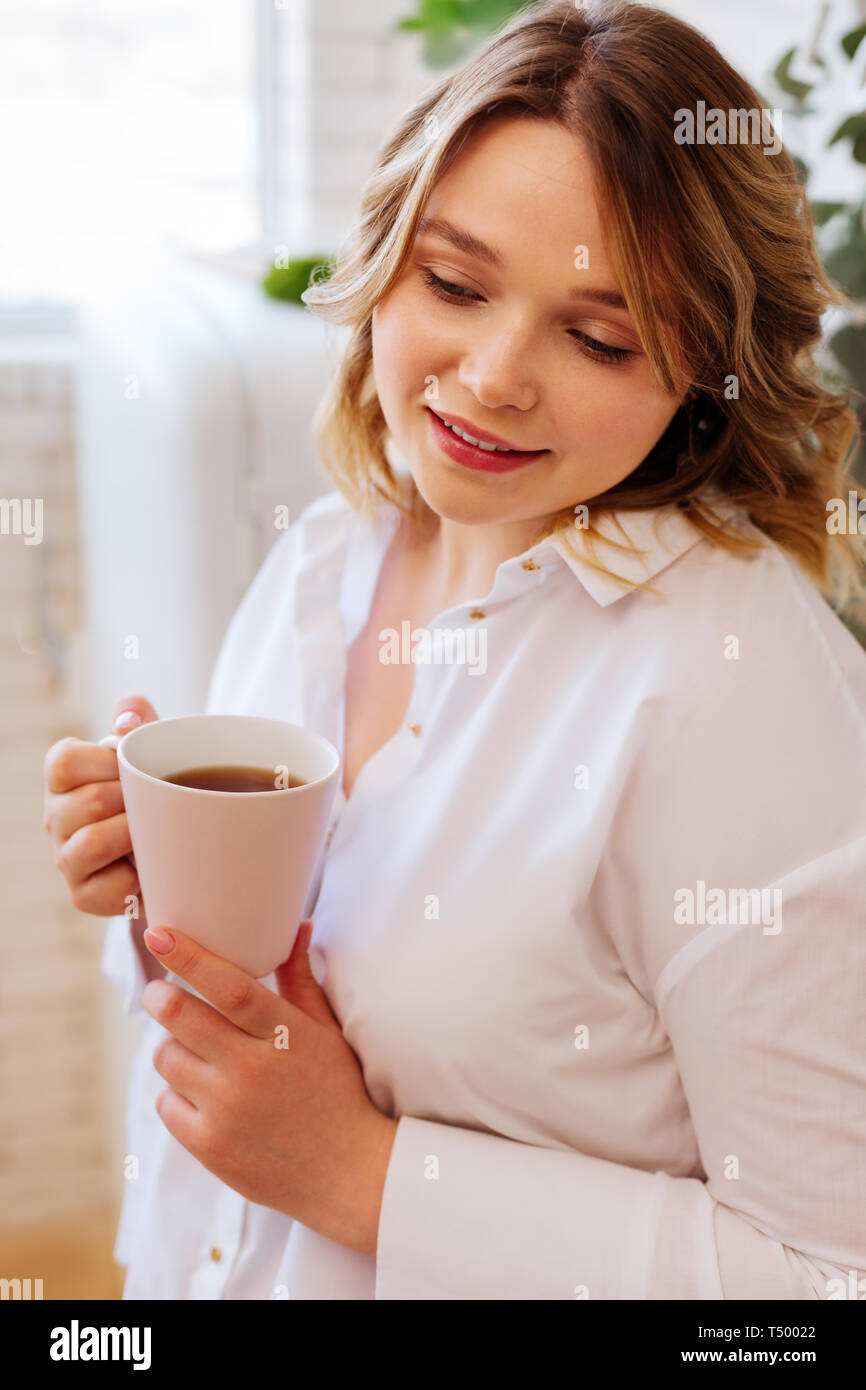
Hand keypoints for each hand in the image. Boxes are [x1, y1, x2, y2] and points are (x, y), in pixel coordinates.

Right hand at [43, 695, 159, 916]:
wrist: (176, 847)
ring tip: (156, 830)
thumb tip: (129, 719)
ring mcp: (66, 858)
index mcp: (63, 778)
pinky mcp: (83, 895)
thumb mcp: (150, 748)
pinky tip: (151, 866)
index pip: (64, 761)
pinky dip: (139, 875)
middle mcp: (56, 817)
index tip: (134, 768)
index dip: (107, 762)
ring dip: (135, 834)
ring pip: (95, 842)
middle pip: (89, 801)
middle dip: (133, 800)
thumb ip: (137, 718)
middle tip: (157, 803)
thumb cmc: (156, 790)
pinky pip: (112, 884)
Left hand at [140, 920, 397, 1256]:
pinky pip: (167, 1104)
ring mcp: (227, 1111)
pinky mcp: (209, 1146)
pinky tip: (203, 1094)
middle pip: (183, 1018)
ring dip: (173, 1048)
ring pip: (166, 1059)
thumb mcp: (326, 1031)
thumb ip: (302, 979)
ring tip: (196, 1053)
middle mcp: (252, 1070)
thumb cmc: (338, 1091)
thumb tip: (301, 925)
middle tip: (159, 992)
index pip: (230, 986)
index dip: (191, 957)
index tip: (159, 934)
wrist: (347, 1173)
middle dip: (161, 997)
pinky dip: (177, 1094)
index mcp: (284, 1035)